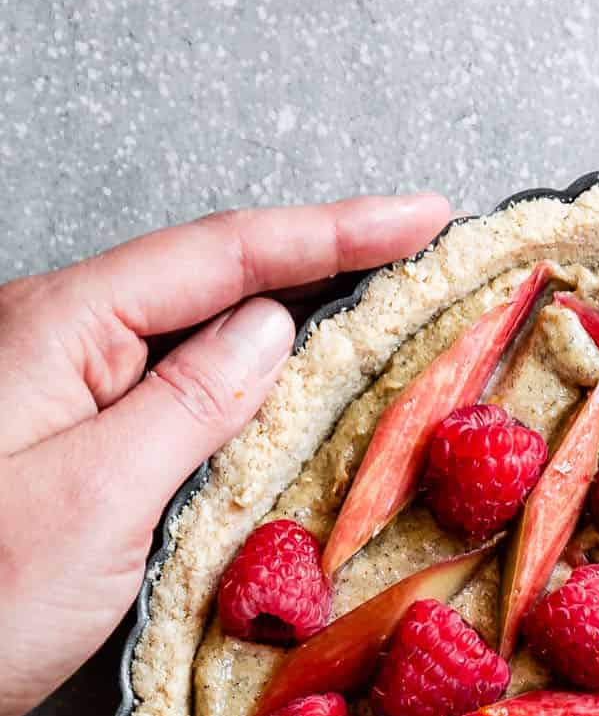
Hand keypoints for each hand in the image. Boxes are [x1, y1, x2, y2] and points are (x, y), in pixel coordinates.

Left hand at [0, 192, 451, 715]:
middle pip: (211, 282)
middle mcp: (56, 344)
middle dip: (321, 267)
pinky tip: (283, 411)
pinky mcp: (62, 453)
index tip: (425, 217)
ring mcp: (56, 397)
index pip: (224, 256)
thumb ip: (191, 405)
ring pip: (193, 344)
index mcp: (62, 327)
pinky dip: (241, 399)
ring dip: (287, 335)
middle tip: (422, 266)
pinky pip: (168, 401)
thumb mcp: (99, 498)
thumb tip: (272, 332)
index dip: (335, 231)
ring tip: (380, 327)